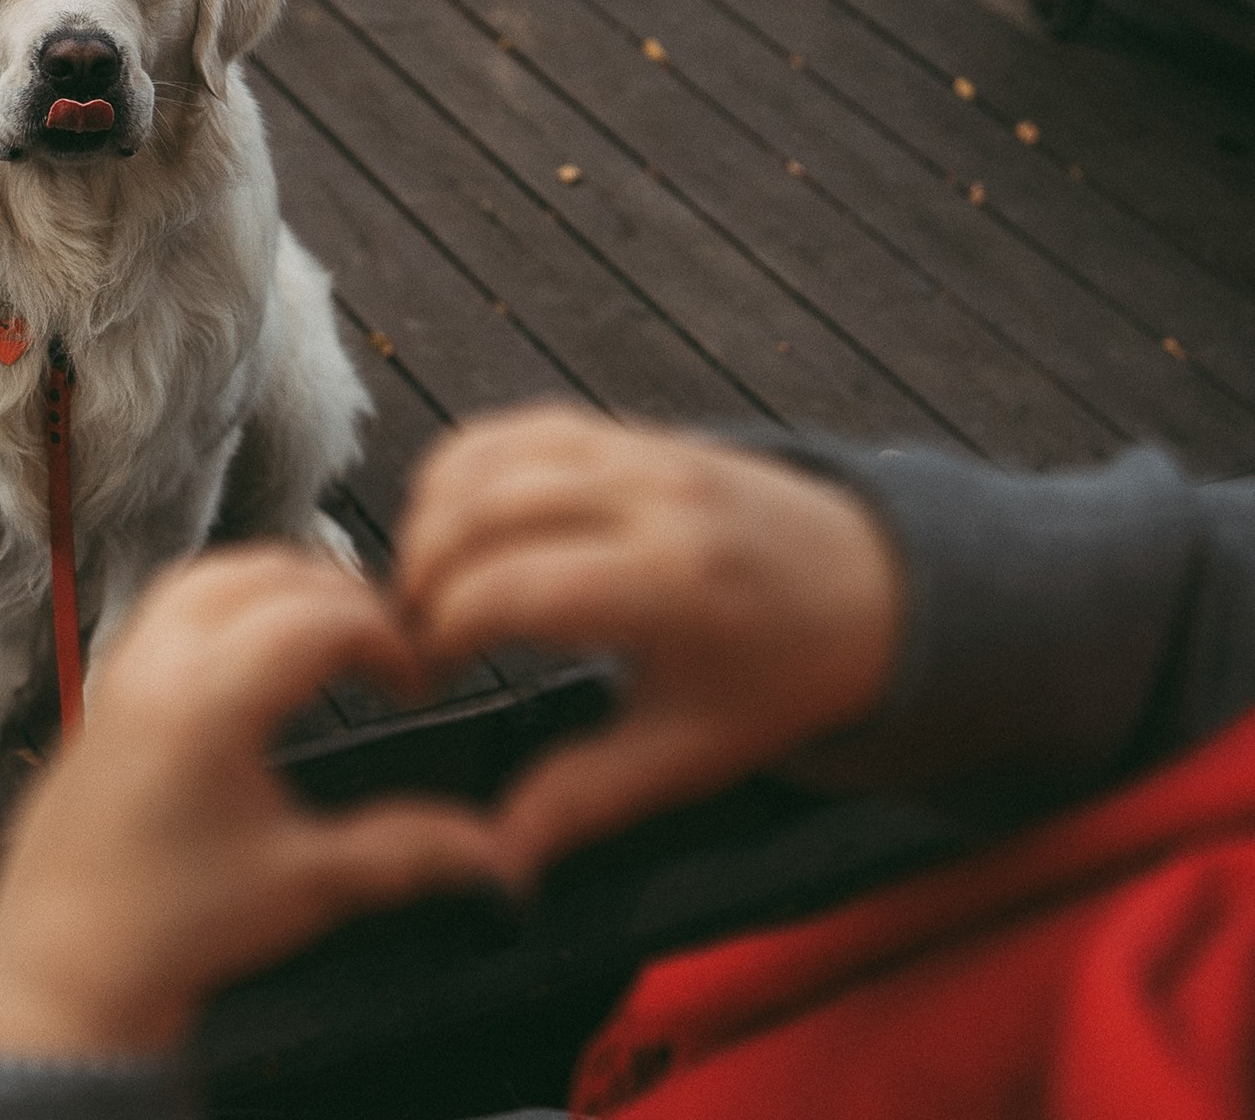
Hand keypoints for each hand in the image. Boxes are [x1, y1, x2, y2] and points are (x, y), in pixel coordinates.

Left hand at [0, 548, 503, 1059]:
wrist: (62, 973)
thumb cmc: (164, 934)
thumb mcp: (307, 887)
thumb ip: (409, 852)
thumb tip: (495, 850)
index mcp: (204, 707)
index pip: (315, 617)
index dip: (383, 634)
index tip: (413, 675)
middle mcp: (153, 672)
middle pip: (263, 574)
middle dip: (339, 594)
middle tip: (387, 642)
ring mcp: (120, 674)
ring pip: (209, 576)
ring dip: (279, 584)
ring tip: (333, 630)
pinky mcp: (104, 691)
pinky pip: (167, 605)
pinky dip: (227, 601)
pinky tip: (262, 650)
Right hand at [395, 404, 902, 883]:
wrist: (878, 589)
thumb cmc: (780, 679)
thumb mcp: (691, 755)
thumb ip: (586, 798)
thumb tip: (498, 859)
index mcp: (670, 585)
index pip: (510, 588)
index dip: (443, 631)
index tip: (427, 676)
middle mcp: (652, 499)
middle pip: (482, 509)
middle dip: (420, 572)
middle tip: (408, 630)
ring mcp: (642, 450)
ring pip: (489, 454)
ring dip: (431, 514)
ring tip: (424, 581)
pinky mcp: (634, 430)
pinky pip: (520, 427)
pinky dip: (467, 467)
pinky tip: (455, 523)